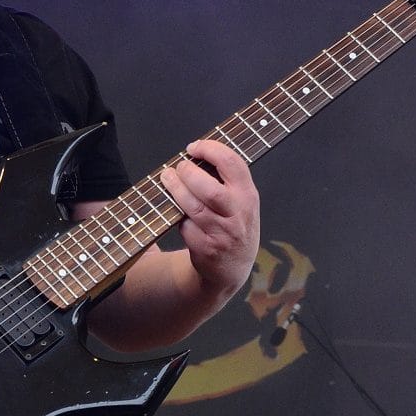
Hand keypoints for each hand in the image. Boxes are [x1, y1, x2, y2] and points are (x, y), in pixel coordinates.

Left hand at [160, 138, 259, 300]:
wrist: (232, 269)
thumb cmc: (234, 227)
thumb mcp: (243, 202)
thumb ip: (228, 180)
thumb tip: (198, 153)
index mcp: (248, 196)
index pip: (232, 164)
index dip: (210, 149)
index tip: (193, 147)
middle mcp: (238, 215)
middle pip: (210, 189)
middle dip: (189, 173)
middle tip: (178, 167)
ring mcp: (222, 234)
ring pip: (194, 207)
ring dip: (176, 189)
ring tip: (168, 179)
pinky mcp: (206, 249)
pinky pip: (186, 227)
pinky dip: (178, 217)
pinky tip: (176, 211)